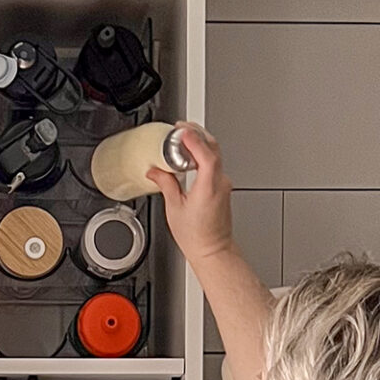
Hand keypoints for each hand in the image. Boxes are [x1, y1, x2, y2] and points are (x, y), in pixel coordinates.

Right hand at [147, 122, 232, 266]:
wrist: (213, 252)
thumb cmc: (197, 237)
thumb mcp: (174, 209)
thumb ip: (165, 184)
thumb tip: (155, 171)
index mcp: (208, 188)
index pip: (207, 156)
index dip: (195, 140)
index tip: (181, 130)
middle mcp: (220, 184)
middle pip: (213, 149)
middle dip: (197, 134)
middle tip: (181, 128)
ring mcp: (224, 185)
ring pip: (215, 155)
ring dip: (200, 143)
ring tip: (183, 139)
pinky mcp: (223, 188)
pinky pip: (215, 165)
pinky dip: (203, 155)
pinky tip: (191, 156)